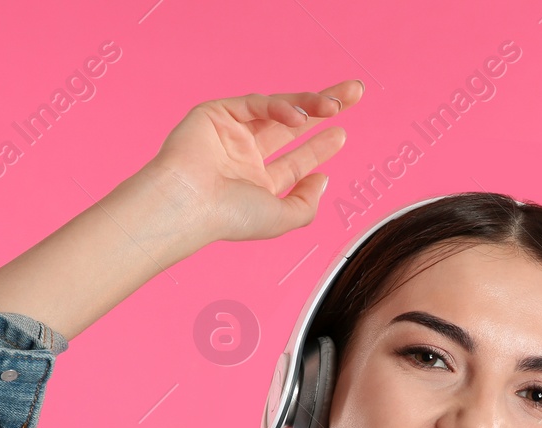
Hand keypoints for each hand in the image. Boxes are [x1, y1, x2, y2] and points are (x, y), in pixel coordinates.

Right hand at [143, 79, 362, 243]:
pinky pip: (255, 104)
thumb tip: (323, 180)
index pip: (295, 160)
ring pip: (278, 110)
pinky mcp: (217, 113)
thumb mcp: (281, 218)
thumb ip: (306, 204)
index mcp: (258, 184)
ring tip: (335, 106)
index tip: (342, 134)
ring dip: (310, 104)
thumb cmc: (228, 216)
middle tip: (354, 94)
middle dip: (324, 108)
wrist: (188, 202)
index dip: (320, 147)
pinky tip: (299, 116)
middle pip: (292, 126)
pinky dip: (280, 106)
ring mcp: (231, 134)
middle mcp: (245, 157)